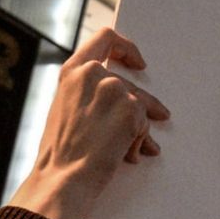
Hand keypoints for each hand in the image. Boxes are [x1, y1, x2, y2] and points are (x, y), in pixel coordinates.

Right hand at [7, 28, 168, 218]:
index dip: (126, 48)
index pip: (104, 39)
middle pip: (128, 83)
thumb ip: (86, 94)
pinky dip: (139, 141)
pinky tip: (127, 156)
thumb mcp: (65, 110)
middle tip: (159, 115)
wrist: (62, 179)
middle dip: (144, 105)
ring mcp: (113, 89)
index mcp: (71, 72)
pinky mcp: (131, 108)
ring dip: (141, 128)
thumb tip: (117, 99)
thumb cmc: (60, 154)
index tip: (138, 63)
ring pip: (140, 104)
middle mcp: (92, 74)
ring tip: (137, 148)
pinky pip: (145, 123)